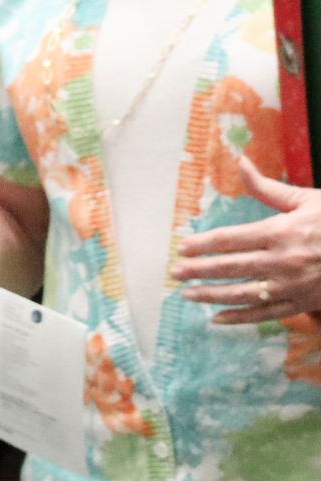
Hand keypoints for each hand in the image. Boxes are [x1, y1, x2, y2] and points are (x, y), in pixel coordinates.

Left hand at [175, 154, 320, 323]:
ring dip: (212, 296)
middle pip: (230, 268)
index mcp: (281, 232)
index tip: (182, 247)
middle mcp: (284, 261)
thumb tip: (239, 161)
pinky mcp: (304, 304)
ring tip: (188, 295)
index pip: (230, 239)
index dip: (202, 244)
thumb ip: (266, 187)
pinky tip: (218, 319)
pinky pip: (266, 314)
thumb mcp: (306, 200)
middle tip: (175, 272)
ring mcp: (293, 286)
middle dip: (199, 271)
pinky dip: (240, 318)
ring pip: (243, 294)